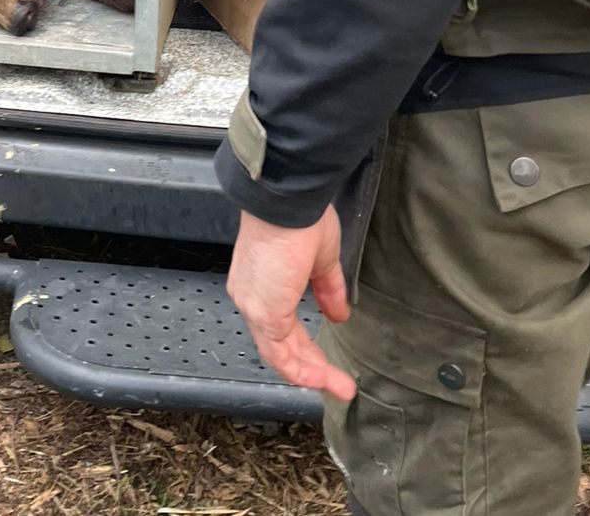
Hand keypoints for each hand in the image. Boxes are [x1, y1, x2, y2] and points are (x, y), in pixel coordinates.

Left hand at [227, 204, 355, 399]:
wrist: (289, 202)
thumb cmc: (302, 217)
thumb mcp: (321, 259)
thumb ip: (327, 289)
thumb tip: (338, 315)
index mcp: (261, 281)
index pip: (281, 324)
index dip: (304, 345)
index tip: (325, 361)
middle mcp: (251, 296)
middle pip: (279, 344)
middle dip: (311, 364)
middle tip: (336, 382)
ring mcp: (254, 306)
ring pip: (280, 353)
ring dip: (310, 372)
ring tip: (338, 386)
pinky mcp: (264, 313)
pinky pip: (281, 353)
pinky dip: (302, 369)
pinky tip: (323, 377)